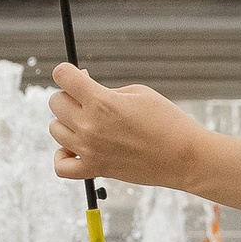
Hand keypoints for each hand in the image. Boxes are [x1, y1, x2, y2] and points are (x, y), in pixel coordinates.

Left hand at [48, 66, 240, 218]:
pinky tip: (76, 147)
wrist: (185, 157)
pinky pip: (61, 166)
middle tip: (89, 99)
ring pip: (55, 129)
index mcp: (101, 101)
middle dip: (69, 95)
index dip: (66, 71)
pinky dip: (63, 155)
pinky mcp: (95, 169)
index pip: (63, 76)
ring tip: (88, 123)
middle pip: (56, 102)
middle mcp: (90, 126)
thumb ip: (107, 90)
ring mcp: (89, 150)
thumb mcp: (138, 93)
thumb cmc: (168, 121)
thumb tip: (86, 90)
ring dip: (67, 122)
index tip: (75, 75)